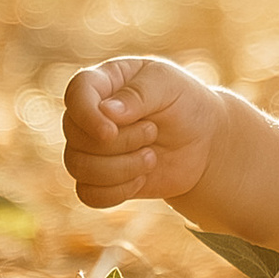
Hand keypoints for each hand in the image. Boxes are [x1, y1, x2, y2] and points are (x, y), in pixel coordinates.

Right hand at [62, 53, 226, 209]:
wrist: (202, 143)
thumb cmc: (184, 104)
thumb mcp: (169, 85)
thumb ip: (139, 93)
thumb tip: (106, 111)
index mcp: (103, 83)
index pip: (76, 94)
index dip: (86, 115)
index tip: (110, 132)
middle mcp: (89, 114)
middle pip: (76, 136)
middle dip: (120, 142)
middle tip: (153, 131)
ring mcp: (90, 148)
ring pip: (78, 167)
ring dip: (121, 168)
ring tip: (151, 156)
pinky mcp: (98, 179)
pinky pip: (88, 194)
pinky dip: (117, 191)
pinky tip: (142, 179)